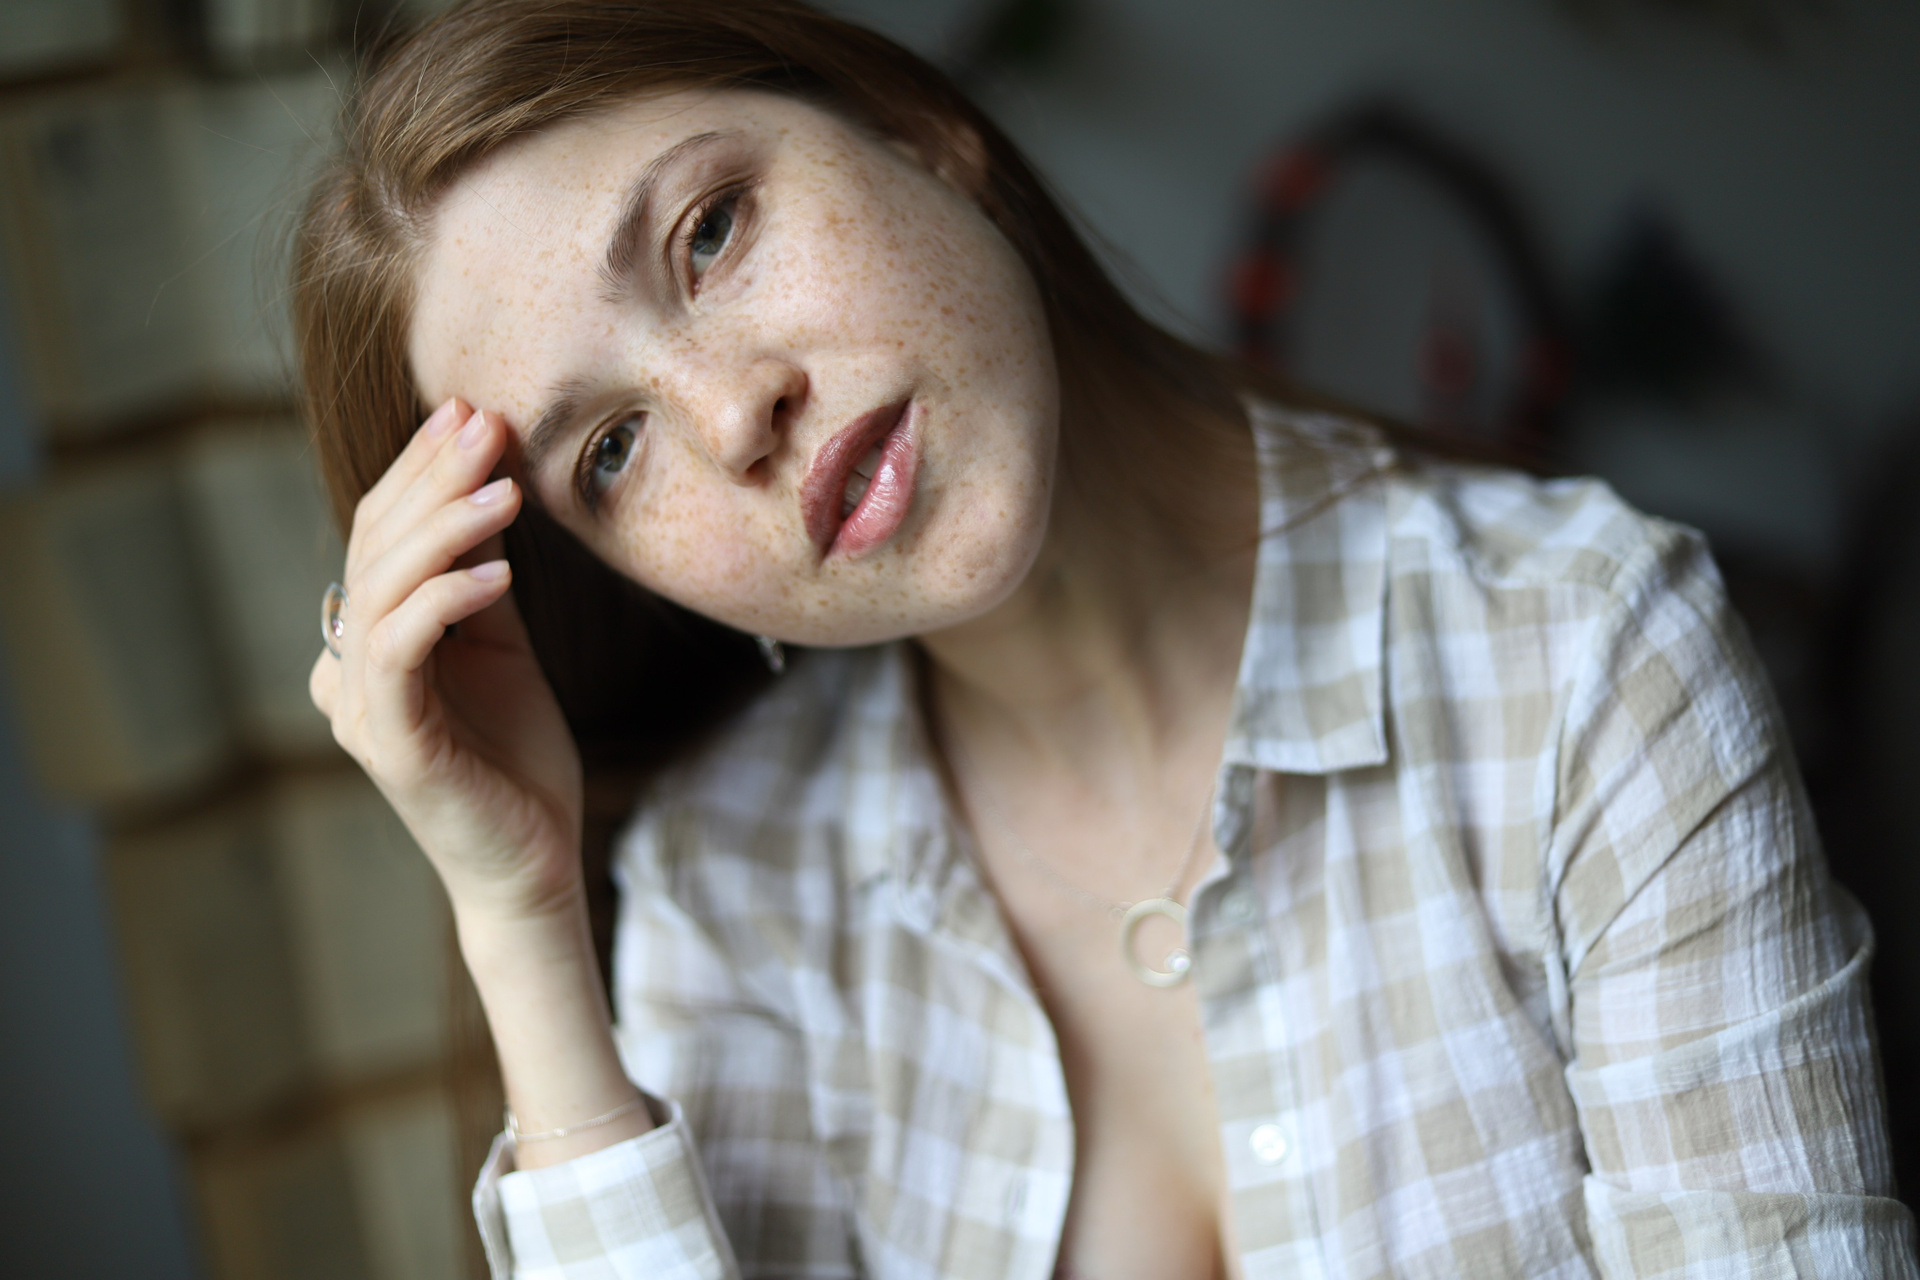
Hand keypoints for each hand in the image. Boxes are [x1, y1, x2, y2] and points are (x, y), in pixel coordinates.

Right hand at [311, 399, 584, 924]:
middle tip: (484, 423)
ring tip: (506, 488)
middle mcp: (350, 670)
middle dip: (432, 479)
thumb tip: (486, 485)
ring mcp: (363, 709)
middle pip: (375, 549)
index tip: (471, 414)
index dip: (421, 471)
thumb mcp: (503, 648)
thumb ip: (481, 578)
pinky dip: (446, 600)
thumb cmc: (518, 761)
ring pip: (382, 590)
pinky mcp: (392, 745)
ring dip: (446, 529)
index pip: (380, 536)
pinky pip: (402, 651)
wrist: (535, 862)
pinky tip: (499, 570)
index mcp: (370, 643)